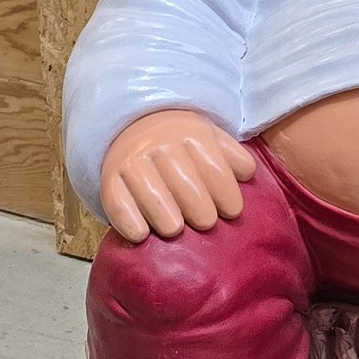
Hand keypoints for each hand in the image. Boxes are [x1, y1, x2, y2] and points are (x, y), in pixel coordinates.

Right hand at [99, 109, 256, 243]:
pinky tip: (142, 234)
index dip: (227, 194)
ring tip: (176, 230)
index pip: (214, 168)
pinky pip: (117, 203)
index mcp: (191, 133)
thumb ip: (232, 155)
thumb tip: (248, 174)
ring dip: (166, 218)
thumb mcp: (210, 136)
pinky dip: (128, 221)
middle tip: (207, 224)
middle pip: (186, 184)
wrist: (134, 123)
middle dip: (200, 209)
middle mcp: (160, 145)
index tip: (233, 212)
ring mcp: (133, 161)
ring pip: (152, 195)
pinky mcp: (110, 178)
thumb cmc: (181, 141)